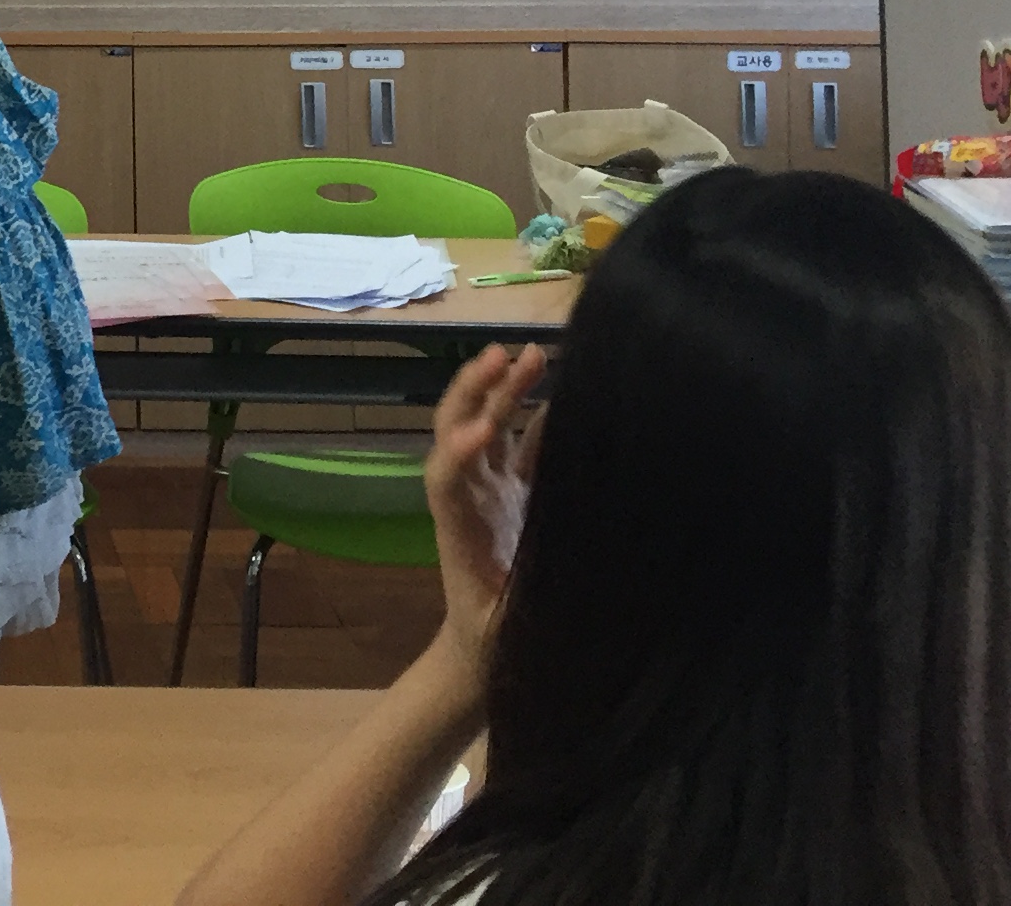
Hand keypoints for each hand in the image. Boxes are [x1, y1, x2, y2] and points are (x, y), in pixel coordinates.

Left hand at [422, 343, 544, 667]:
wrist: (483, 655)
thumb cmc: (495, 644)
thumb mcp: (508, 631)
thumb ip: (525, 604)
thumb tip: (562, 586)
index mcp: (458, 531)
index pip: (445, 479)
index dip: (459, 451)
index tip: (484, 429)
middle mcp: (470, 500)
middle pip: (459, 432)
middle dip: (474, 391)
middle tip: (502, 356)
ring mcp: (492, 493)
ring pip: (491, 428)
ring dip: (506, 390)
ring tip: (534, 354)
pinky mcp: (516, 497)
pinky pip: (524, 448)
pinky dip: (540, 417)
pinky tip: (565, 392)